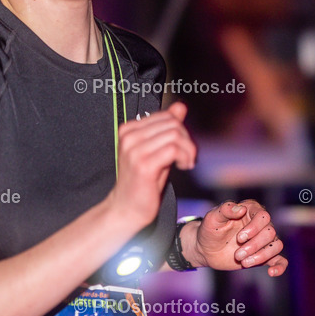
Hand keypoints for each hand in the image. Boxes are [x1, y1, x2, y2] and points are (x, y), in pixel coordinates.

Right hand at [109, 102, 196, 228]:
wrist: (126, 208)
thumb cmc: (142, 182)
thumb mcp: (156, 149)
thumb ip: (167, 128)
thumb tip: (180, 106)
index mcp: (129, 130)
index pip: (165, 116)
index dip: (181, 130)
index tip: (183, 148)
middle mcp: (129, 137)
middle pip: (172, 124)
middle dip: (187, 140)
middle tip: (187, 157)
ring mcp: (134, 150)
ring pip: (174, 135)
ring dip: (188, 150)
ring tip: (186, 162)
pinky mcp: (143, 164)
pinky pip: (173, 149)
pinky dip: (184, 156)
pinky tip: (183, 166)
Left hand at [188, 200, 287, 276]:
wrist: (206, 249)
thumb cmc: (209, 230)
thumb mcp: (212, 217)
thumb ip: (225, 209)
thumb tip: (241, 208)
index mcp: (250, 210)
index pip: (263, 216)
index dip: (254, 228)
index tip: (239, 238)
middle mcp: (260, 224)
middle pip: (270, 233)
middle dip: (254, 246)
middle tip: (237, 255)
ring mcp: (263, 240)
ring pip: (276, 246)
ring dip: (262, 256)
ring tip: (244, 263)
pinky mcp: (263, 255)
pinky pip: (280, 260)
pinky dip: (280, 267)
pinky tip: (271, 272)